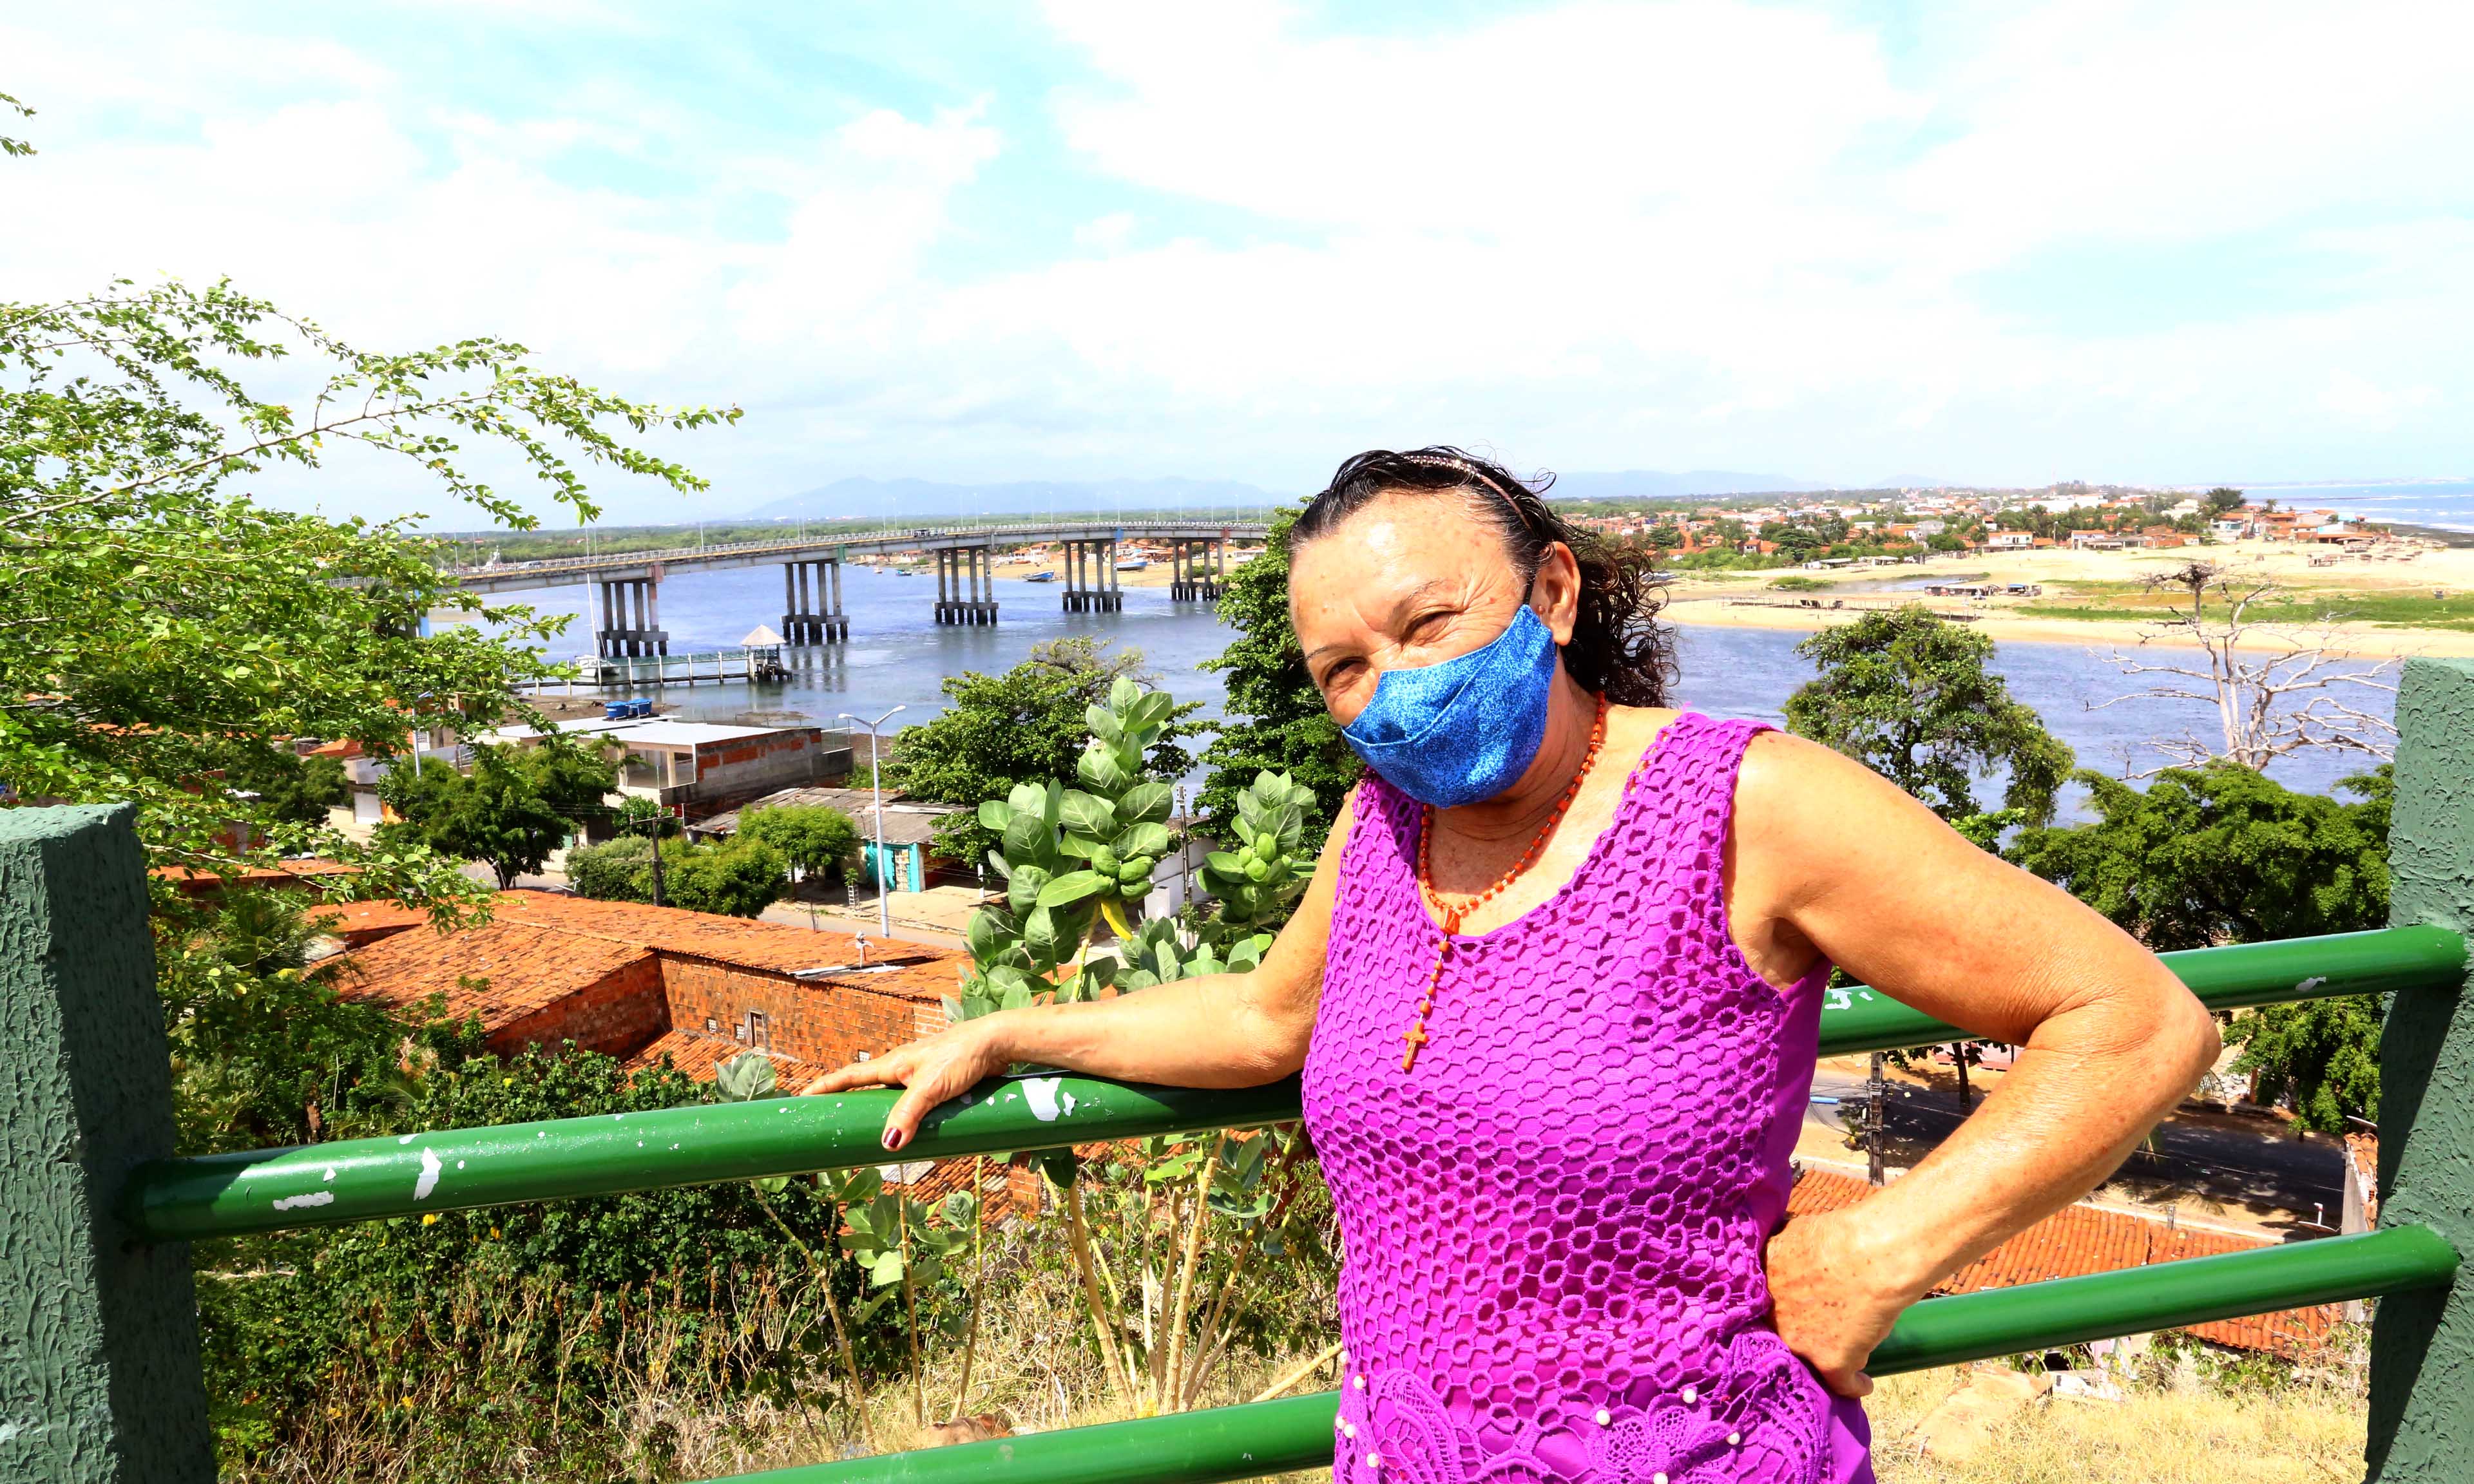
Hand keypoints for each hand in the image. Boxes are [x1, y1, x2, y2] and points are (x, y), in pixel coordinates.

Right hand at [801, 1019, 1010, 1152]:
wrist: (997, 1043)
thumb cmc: (962, 1056)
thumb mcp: (931, 1087)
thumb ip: (909, 1114)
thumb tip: (886, 1144)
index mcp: (894, 1063)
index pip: (850, 1076)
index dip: (826, 1086)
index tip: (803, 1097)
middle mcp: (903, 1068)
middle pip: (869, 1089)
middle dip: (851, 1105)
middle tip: (834, 1124)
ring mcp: (921, 1076)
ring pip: (894, 1099)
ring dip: (884, 1115)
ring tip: (872, 1136)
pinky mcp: (940, 1083)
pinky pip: (917, 1104)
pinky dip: (911, 1118)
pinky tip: (916, 1132)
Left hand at [1763, 1206, 1924, 1397]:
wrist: (1873, 1255)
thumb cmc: (1841, 1236)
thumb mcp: (1793, 1236)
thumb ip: (1782, 1252)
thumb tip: (1785, 1252)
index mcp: (1761, 1286)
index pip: (1759, 1308)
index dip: (1778, 1311)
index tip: (1790, 1313)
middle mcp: (1773, 1318)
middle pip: (1782, 1335)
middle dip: (1797, 1335)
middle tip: (1816, 1334)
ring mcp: (1800, 1343)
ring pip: (1810, 1361)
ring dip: (1823, 1361)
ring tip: (1841, 1358)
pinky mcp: (1831, 1363)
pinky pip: (1842, 1384)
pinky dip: (1855, 1385)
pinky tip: (1863, 1383)